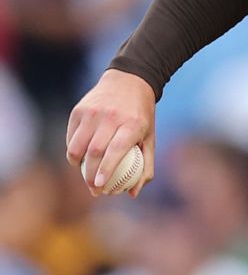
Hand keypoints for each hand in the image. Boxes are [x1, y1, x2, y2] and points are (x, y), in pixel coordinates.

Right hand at [66, 69, 155, 196]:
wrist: (129, 81)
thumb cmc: (141, 116)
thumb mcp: (150, 137)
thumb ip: (146, 166)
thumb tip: (133, 193)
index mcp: (131, 124)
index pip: (115, 150)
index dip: (105, 170)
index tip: (101, 187)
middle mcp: (111, 117)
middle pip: (94, 152)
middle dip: (90, 175)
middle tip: (94, 189)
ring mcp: (93, 112)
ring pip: (77, 146)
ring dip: (78, 165)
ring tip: (85, 175)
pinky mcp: (79, 110)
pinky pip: (71, 137)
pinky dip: (73, 151)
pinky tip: (79, 159)